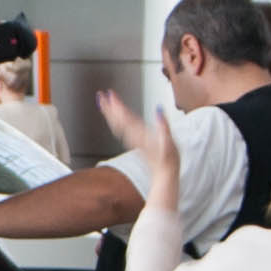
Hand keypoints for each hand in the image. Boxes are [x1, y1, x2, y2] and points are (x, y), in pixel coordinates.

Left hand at [98, 94, 178, 208]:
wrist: (164, 176)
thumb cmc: (168, 160)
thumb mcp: (169, 142)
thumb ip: (164, 125)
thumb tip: (159, 110)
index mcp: (141, 134)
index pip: (125, 117)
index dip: (117, 105)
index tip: (110, 95)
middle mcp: (134, 137)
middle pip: (117, 120)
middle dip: (108, 107)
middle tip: (100, 95)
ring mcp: (133, 141)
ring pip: (116, 125)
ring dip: (110, 114)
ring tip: (103, 104)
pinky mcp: (135, 143)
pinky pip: (120, 130)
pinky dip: (115, 122)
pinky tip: (114, 120)